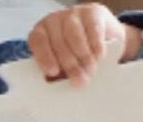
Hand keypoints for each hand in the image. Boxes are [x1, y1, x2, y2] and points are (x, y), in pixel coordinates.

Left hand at [28, 3, 142, 85]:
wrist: (105, 37)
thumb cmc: (79, 55)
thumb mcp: (66, 64)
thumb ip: (61, 73)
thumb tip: (61, 89)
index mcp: (41, 33)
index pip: (37, 41)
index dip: (44, 57)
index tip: (52, 72)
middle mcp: (54, 21)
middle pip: (58, 42)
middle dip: (70, 65)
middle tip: (79, 81)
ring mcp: (73, 14)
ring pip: (74, 35)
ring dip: (83, 56)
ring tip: (91, 71)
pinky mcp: (92, 12)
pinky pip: (92, 29)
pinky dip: (96, 44)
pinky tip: (99, 57)